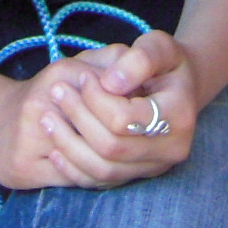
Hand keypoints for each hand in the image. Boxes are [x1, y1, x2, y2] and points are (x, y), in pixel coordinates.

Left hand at [34, 32, 198, 187]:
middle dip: (78, 118)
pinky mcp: (138, 176)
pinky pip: (101, 182)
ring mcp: (154, 167)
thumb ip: (138, 59)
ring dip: (69, 145)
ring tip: (47, 118)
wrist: (180, 87)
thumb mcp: (159, 46)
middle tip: (56, 91)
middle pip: (111, 146)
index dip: (95, 98)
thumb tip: (110, 83)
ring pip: (103, 169)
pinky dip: (74, 168)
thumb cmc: (166, 62)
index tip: (83, 76)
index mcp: (179, 116)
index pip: (124, 118)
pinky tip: (55, 149)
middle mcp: (171, 149)